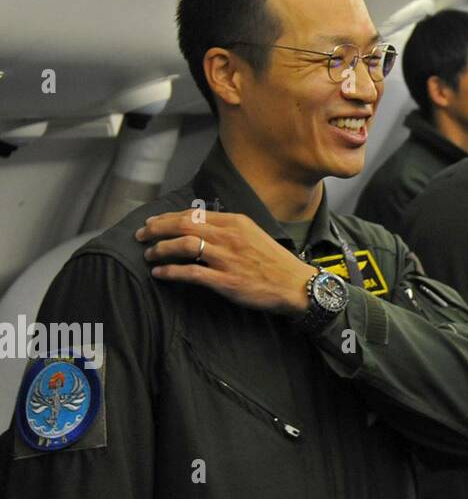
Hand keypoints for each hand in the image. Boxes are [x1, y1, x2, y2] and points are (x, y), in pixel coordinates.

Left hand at [136, 210, 314, 316]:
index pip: (193, 214)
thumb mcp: (253, 234)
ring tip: (149, 255)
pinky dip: (170, 272)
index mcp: (236, 222)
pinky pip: (190, 273)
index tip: (152, 222)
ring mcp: (227, 258)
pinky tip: (159, 273)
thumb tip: (200, 227)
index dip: (167, 217)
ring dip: (160, 249)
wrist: (295, 285)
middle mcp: (230, 236)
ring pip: (184, 245)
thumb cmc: (274, 261)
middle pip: (183, 225)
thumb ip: (228, 229)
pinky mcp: (226, 281)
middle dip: (156, 229)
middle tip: (140, 236)